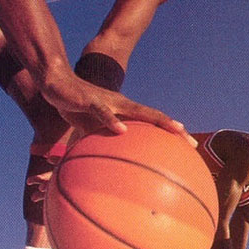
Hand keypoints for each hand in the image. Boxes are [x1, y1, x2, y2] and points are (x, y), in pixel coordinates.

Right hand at [41, 70, 193, 142]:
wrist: (56, 83)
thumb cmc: (77, 107)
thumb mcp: (92, 129)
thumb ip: (102, 143)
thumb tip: (108, 165)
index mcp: (124, 112)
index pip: (153, 122)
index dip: (172, 133)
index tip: (189, 146)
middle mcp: (122, 105)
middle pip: (154, 116)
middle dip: (175, 129)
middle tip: (193, 143)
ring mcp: (109, 101)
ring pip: (138, 111)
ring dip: (156, 120)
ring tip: (174, 129)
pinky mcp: (91, 101)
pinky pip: (103, 112)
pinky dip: (112, 121)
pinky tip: (121, 131)